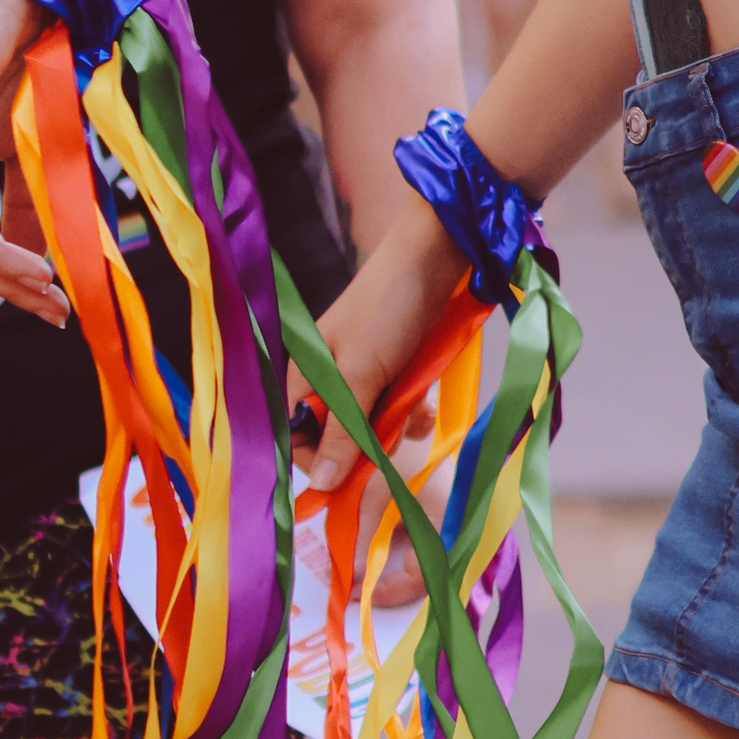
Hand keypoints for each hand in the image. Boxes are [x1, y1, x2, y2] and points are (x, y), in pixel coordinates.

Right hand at [293, 207, 471, 605]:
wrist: (439, 253)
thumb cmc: (390, 307)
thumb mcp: (362, 374)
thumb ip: (341, 430)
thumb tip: (317, 485)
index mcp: (304, 376)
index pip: (298, 439)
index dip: (321, 464)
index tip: (351, 482)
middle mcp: (329, 377)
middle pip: (338, 437)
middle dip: (365, 446)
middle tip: (390, 443)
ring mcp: (365, 373)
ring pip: (372, 425)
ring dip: (393, 429)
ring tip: (411, 416)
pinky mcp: (398, 367)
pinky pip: (397, 406)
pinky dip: (411, 411)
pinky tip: (424, 408)